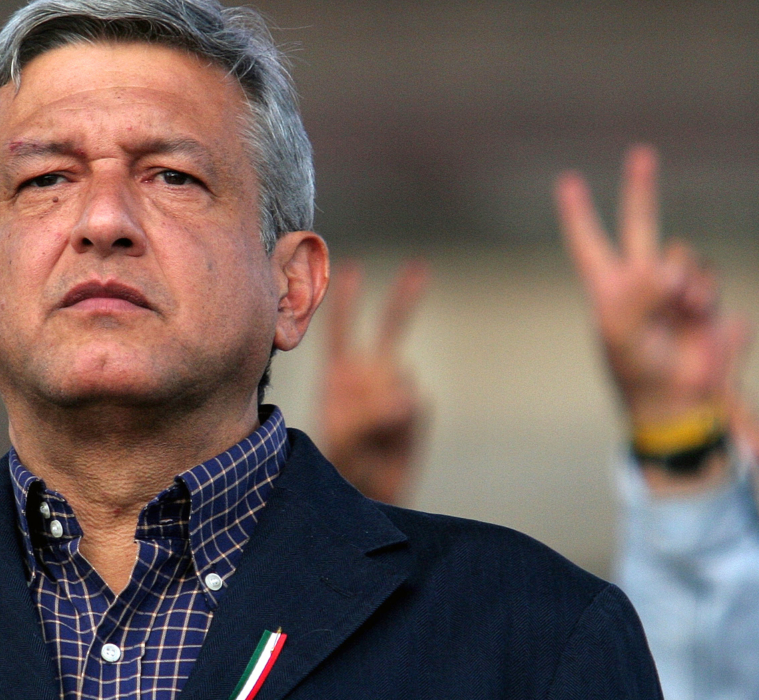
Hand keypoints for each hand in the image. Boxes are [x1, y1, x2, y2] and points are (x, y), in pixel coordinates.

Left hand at [318, 260, 429, 505]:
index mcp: (339, 373)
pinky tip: (391, 439)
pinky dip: (403, 419)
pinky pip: (414, 403)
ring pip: (400, 375)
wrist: (366, 490)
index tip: (351, 268)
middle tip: (419, 266)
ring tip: (369, 434)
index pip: (341, 330)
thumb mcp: (343, 439)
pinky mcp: (416, 409)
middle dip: (404, 298)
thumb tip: (411, 394)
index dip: (346, 300)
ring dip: (385, 402)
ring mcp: (395, 389)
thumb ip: (370, 415)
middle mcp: (369, 374)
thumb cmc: (341, 462)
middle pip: (389, 327)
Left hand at [556, 144, 741, 429]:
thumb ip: (637, 295)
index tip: (567, 181)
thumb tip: (668, 269)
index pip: (587, 242)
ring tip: (680, 307)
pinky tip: (698, 315)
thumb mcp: (620, 332)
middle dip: (640, 189)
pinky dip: (705, 292)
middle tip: (641, 153)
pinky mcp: (705, 300)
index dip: (578, 213)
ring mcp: (673, 289)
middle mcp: (639, 282)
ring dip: (685, 277)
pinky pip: (709, 275)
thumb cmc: (636, 368)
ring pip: (683, 254)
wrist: (676, 398)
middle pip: (640, 225)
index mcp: (607, 288)